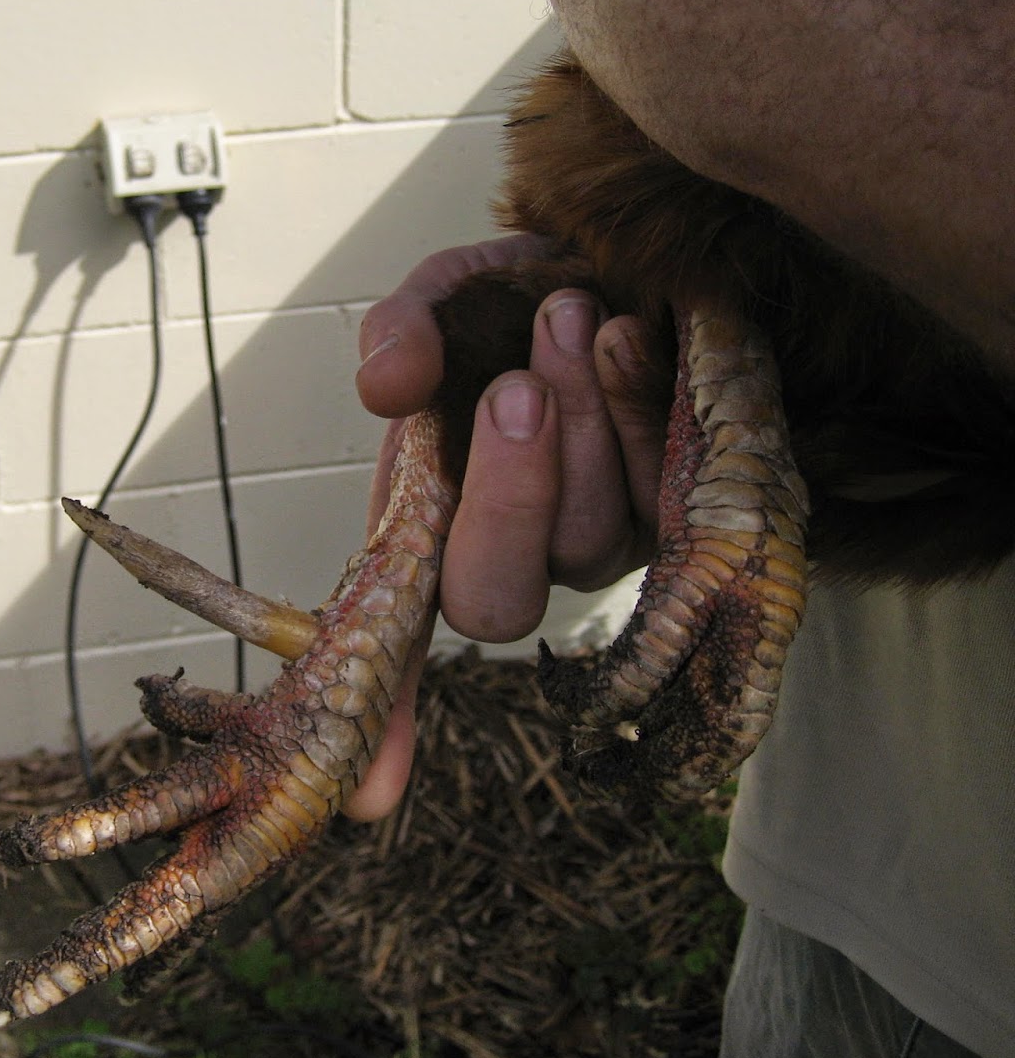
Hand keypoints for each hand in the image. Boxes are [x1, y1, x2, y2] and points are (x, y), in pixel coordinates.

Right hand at [343, 237, 666, 819]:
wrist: (637, 253)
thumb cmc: (523, 297)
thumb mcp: (448, 299)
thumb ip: (404, 333)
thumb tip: (385, 393)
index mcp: (431, 528)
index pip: (391, 644)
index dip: (381, 725)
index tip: (365, 803)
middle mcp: (515, 558)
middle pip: (496, 602)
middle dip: (507, 500)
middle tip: (511, 392)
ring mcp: (607, 545)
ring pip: (590, 540)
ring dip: (578, 426)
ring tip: (568, 315)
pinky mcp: (691, 518)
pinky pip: (667, 492)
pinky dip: (641, 408)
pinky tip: (629, 334)